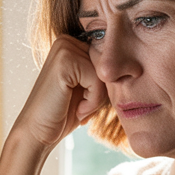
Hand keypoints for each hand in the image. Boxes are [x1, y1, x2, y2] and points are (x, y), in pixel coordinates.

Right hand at [10, 35, 107, 152]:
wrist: (37, 134)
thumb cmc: (64, 114)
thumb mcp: (88, 87)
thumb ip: (104, 71)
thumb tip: (136, 64)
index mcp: (72, 43)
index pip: (109, 58)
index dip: (104, 85)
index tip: (85, 100)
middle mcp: (66, 40)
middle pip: (108, 64)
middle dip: (100, 91)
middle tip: (80, 106)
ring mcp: (64, 49)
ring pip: (105, 73)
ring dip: (96, 98)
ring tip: (78, 108)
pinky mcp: (65, 62)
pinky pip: (98, 81)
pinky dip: (92, 102)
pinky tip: (76, 109)